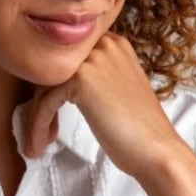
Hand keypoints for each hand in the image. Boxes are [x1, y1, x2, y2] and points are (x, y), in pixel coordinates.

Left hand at [22, 32, 184, 181]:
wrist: (158, 151)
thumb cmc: (141, 130)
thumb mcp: (120, 89)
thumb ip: (96, 77)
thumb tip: (58, 83)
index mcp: (115, 44)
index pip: (67, 60)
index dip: (53, 88)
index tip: (50, 115)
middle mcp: (104, 44)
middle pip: (52, 70)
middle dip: (42, 102)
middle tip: (44, 129)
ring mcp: (92, 59)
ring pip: (43, 86)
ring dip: (37, 118)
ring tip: (39, 142)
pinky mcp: (80, 79)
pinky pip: (45, 101)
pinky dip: (38, 125)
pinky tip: (39, 144)